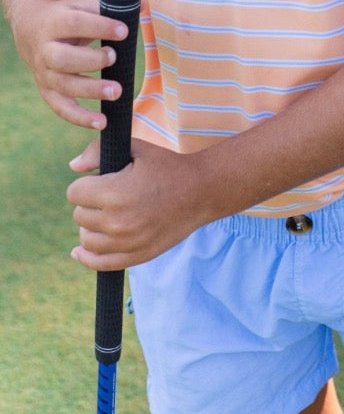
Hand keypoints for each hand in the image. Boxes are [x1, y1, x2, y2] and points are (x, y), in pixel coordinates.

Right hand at [29, 0, 129, 129]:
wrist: (33, 30)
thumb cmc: (68, 18)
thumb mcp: (83, 6)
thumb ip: (112, 5)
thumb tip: (145, 0)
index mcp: (54, 22)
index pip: (75, 23)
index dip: (100, 27)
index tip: (124, 31)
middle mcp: (45, 50)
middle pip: (62, 58)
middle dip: (90, 60)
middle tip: (113, 57)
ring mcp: (45, 73)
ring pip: (63, 85)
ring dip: (90, 90)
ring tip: (117, 92)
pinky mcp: (48, 92)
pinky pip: (62, 108)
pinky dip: (81, 118)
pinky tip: (102, 122)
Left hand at [67, 139, 203, 269]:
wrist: (201, 192)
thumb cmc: (168, 167)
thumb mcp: (137, 150)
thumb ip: (98, 153)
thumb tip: (73, 167)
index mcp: (114, 193)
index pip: (74, 193)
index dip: (85, 184)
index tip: (99, 181)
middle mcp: (117, 221)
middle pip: (79, 216)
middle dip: (89, 204)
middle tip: (110, 196)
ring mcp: (126, 242)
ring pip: (86, 239)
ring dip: (91, 226)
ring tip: (107, 215)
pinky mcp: (136, 256)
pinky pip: (99, 263)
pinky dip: (87, 257)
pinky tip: (79, 251)